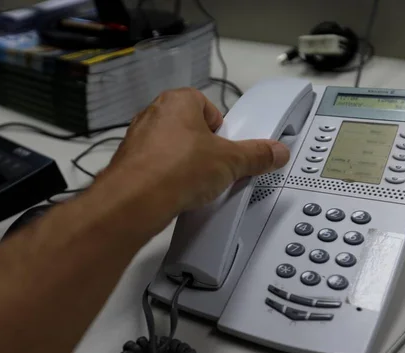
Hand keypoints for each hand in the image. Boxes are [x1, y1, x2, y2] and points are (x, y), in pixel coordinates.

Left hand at [101, 88, 289, 213]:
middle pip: (190, 129)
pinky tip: (178, 193)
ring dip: (185, 164)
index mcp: (178, 101)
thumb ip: (256, 155)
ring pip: (171, 149)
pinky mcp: (129, 164)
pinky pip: (156, 167)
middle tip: (217, 167)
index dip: (222, 130)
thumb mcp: (230, 162)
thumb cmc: (175, 167)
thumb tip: (275, 152)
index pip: (208, 108)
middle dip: (204, 148)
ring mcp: (138, 139)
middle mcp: (154, 114)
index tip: (230, 148)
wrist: (135, 199)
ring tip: (197, 183)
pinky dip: (167, 178)